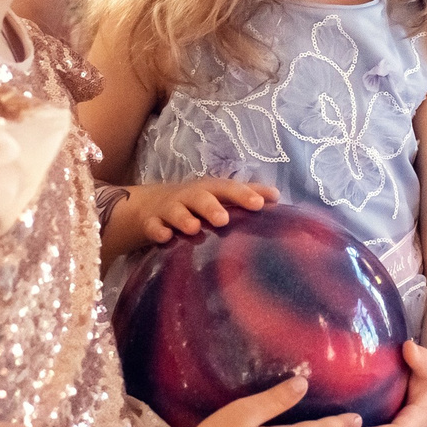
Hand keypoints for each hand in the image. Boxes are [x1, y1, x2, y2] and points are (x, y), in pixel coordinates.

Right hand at [113, 178, 278, 244]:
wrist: (148, 205)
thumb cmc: (195, 203)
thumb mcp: (218, 196)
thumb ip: (245, 197)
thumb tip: (277, 197)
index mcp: (210, 190)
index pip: (228, 189)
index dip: (244, 194)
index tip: (261, 203)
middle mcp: (190, 197)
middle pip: (201, 197)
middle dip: (211, 206)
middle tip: (224, 219)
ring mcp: (169, 209)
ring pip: (176, 211)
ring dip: (184, 218)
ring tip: (193, 228)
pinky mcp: (150, 223)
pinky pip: (153, 226)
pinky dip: (158, 231)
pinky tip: (164, 237)